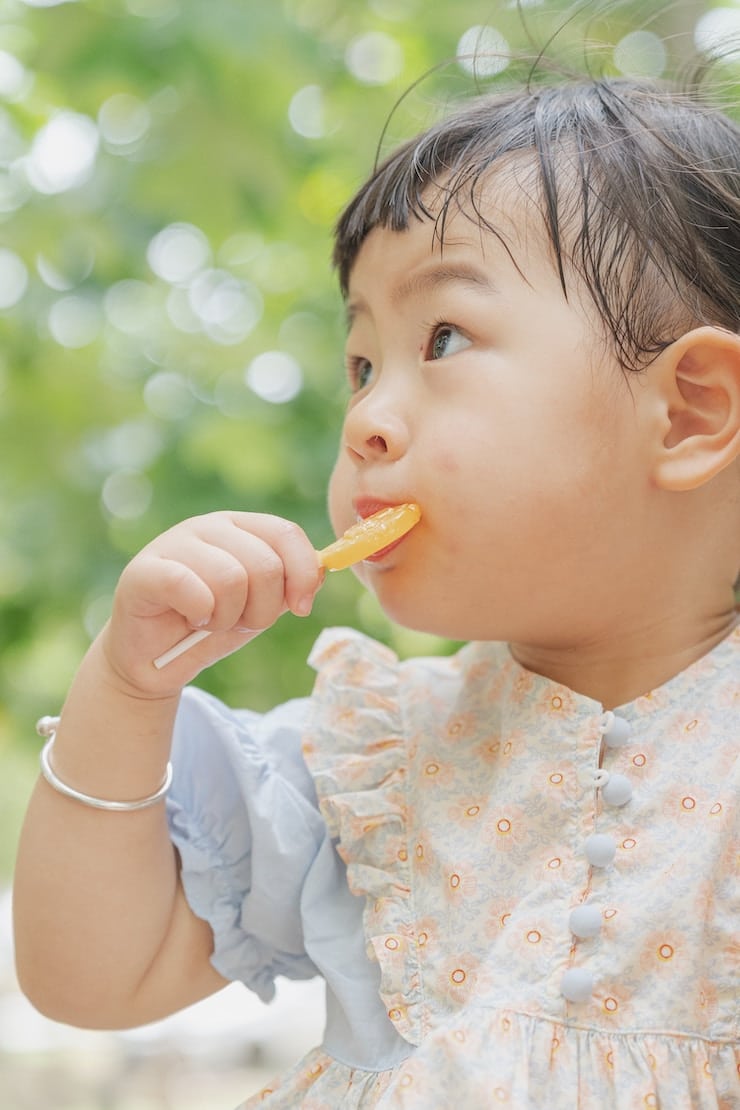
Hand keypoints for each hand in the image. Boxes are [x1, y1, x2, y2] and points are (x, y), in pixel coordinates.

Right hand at [102, 512, 322, 694]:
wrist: (156, 659)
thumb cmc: (211, 624)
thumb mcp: (261, 604)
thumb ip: (291, 584)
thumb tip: (322, 571)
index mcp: (240, 527)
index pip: (286, 533)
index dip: (303, 573)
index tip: (301, 608)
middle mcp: (208, 527)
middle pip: (265, 564)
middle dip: (263, 609)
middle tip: (240, 621)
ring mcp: (173, 544)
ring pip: (231, 579)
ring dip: (229, 617)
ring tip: (212, 621)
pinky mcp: (143, 571)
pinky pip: (188, 586)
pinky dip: (200, 613)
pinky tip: (192, 619)